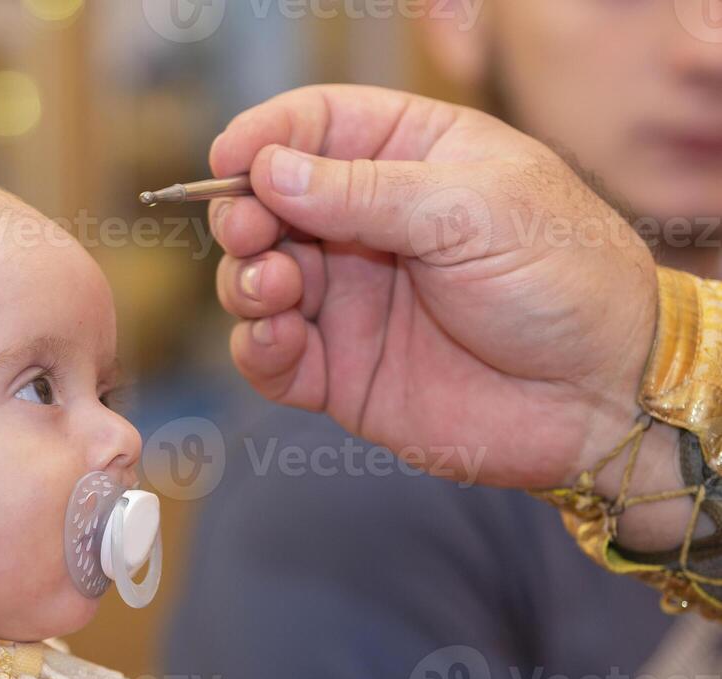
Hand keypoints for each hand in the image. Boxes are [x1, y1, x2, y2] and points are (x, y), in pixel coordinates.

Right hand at [211, 85, 676, 525]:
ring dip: (246, 280)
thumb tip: (269, 171)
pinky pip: (270, 356)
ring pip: (257, 278)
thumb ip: (364, 192)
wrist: (601, 398)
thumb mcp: (474, 210)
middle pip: (269, 203)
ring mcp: (351, 301)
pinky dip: (258, 346)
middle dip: (244, 214)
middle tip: (251, 232)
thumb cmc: (565, 283)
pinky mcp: (340, 371)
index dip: (266, 137)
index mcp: (412, 160)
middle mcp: (370, 227)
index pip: (317, 126)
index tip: (229, 161)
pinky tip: (279, 339)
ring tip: (276, 288)